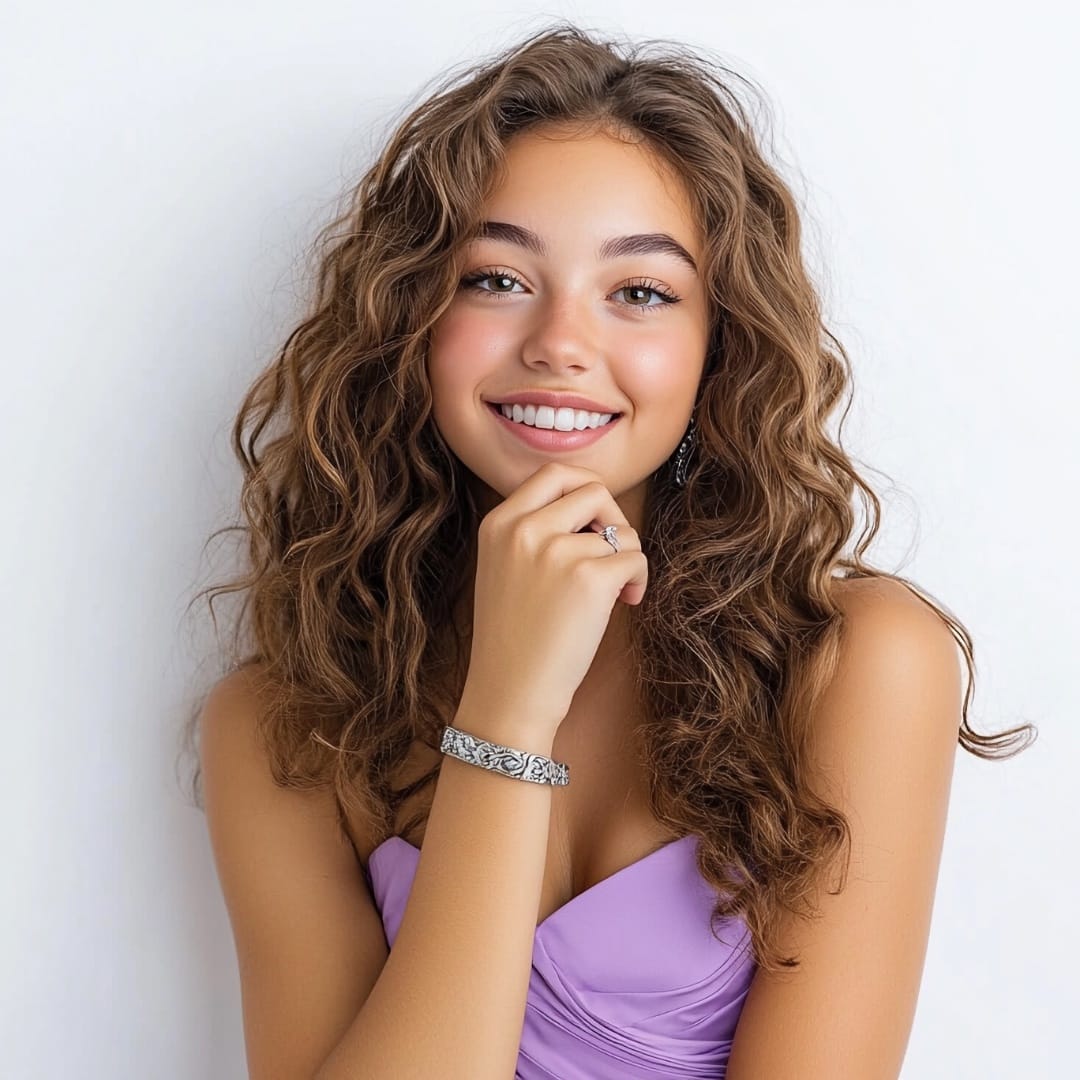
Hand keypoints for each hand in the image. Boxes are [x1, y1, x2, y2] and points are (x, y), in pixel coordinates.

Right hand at [461, 462, 647, 737]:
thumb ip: (531, 532)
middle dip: (614, 516)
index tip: (594, 518)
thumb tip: (592, 512)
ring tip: (614, 593)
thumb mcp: (501, 568)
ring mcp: (556, 551)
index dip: (583, 489)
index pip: (552, 474)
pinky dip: (638, 581)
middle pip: (592, 489)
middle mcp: (525, 529)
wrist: (510, 690)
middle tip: (614, 548)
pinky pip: (636, 558)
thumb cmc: (512, 638)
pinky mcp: (589, 578)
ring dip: (626, 559)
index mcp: (498, 523)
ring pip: (621, 531)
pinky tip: (625, 603)